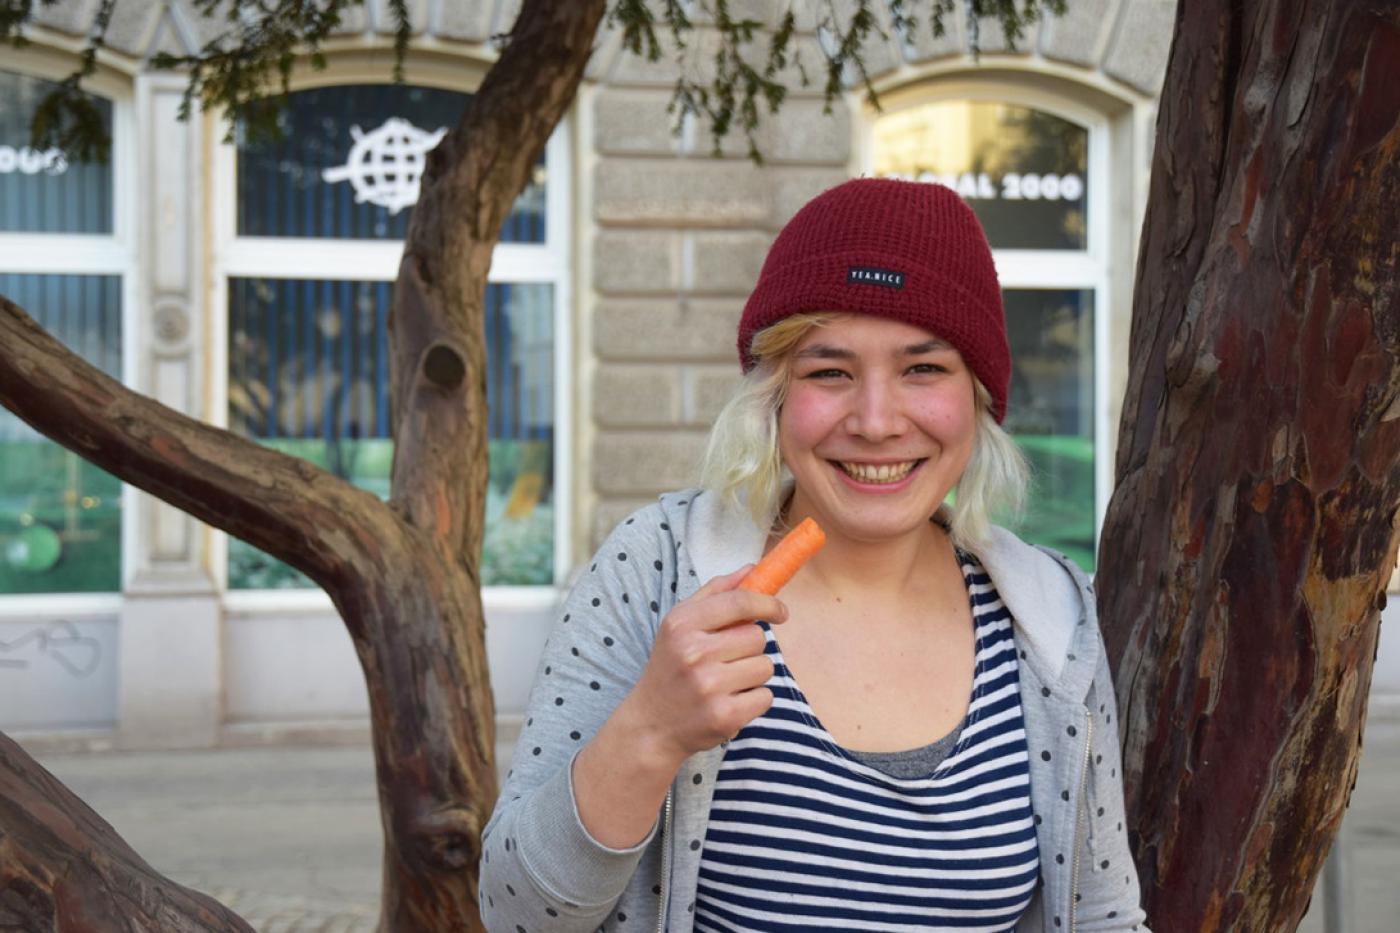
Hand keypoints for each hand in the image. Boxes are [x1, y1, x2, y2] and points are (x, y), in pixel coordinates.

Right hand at [621, 564, 787, 770]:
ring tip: (726, 682)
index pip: (740, 602)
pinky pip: (766, 696)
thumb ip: (716, 593)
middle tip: (728, 659)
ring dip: (753, 674)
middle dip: (750, 647)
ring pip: (765, 666)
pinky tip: (729, 701)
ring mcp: (709, 686)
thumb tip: (752, 568)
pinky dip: (754, 700)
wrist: (651, 725)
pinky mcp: (724, 716)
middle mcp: (693, 653)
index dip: (768, 604)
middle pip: (757, 636)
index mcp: (682, 624)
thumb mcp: (680, 624)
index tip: (780, 612)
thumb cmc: (671, 667)